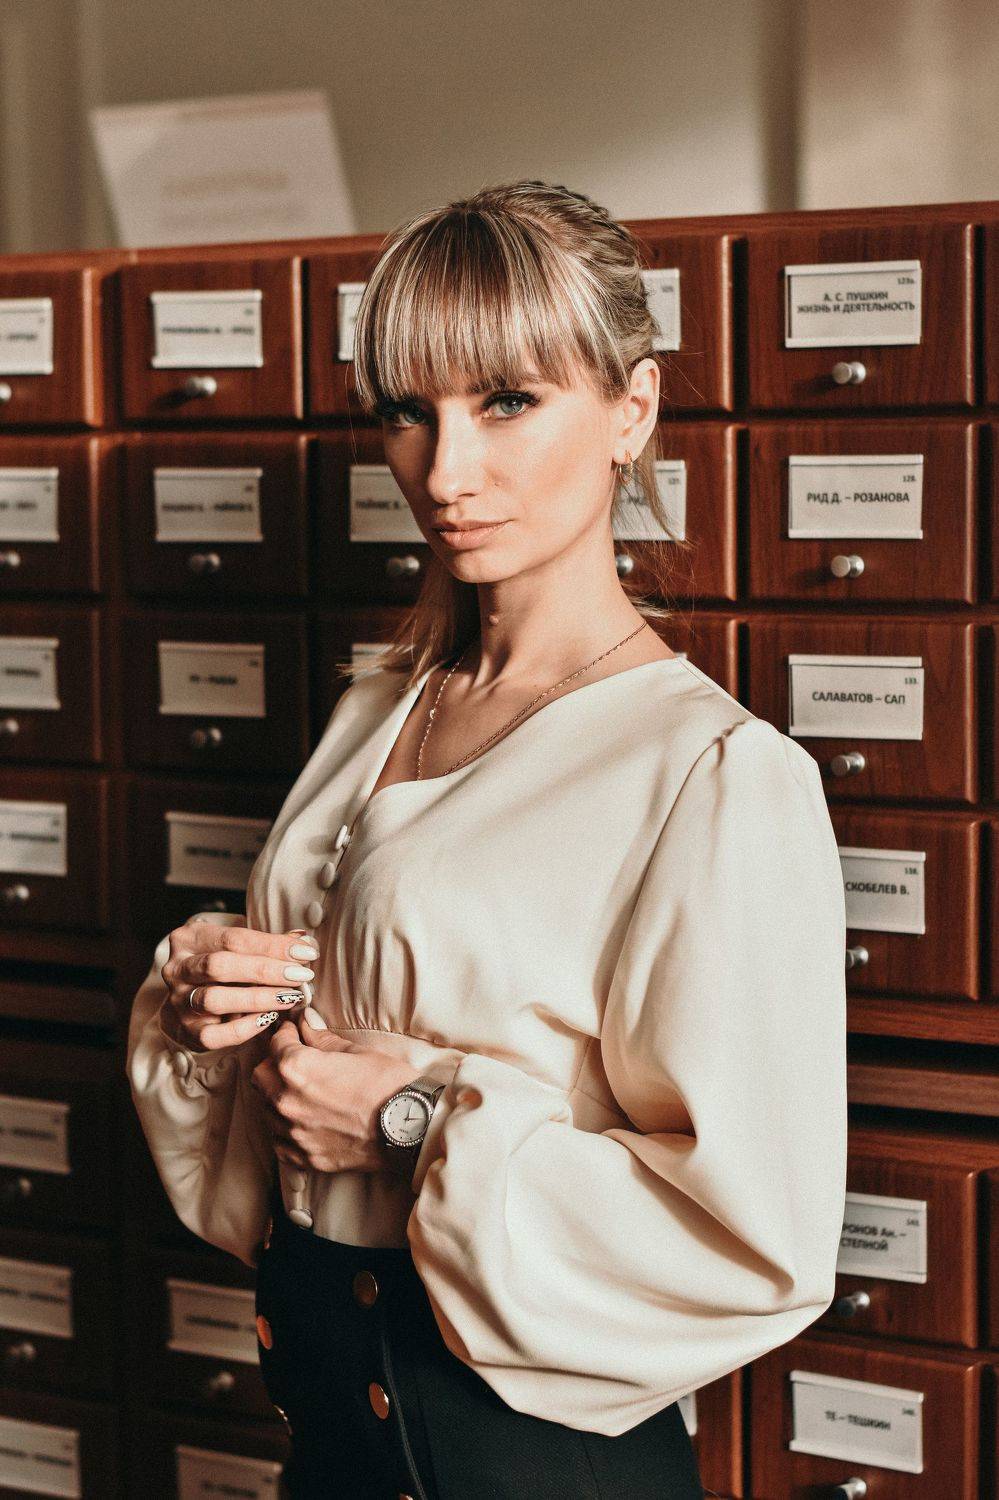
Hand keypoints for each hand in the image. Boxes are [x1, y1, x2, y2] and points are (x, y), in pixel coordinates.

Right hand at [159, 919, 319, 1050]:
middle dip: (266, 970)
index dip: (272, 945)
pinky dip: (245, 1027)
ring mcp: (179, 1002)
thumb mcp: (238, 948)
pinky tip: (270, 1018)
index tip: (305, 952)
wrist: (190, 1001)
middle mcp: (177, 969)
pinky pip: (215, 1035)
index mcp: (189, 939)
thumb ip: (268, 944)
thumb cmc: (222, 968)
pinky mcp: (186, 1032)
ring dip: (259, 998)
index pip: (234, 939)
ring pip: (216, 999)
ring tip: (290, 996)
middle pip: (221, 966)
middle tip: (300, 975)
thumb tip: (305, 943)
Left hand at [249, 1017, 415, 1174]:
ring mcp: (293, 1133)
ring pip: (266, 1108)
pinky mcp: (303, 1156)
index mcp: (297, 1068)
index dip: (286, 1033)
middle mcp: (286, 1101)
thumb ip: (322, 1038)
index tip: (294, 1032)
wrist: (409, 1128)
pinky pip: (278, 1139)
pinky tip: (307, 1118)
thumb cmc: (388, 1085)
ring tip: (305, 1090)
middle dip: (275, 1063)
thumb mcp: (356, 1051)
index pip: (276, 1043)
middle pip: (261, 1075)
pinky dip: (286, 1127)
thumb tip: (306, 1024)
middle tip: (296, 1059)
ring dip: (278, 1095)